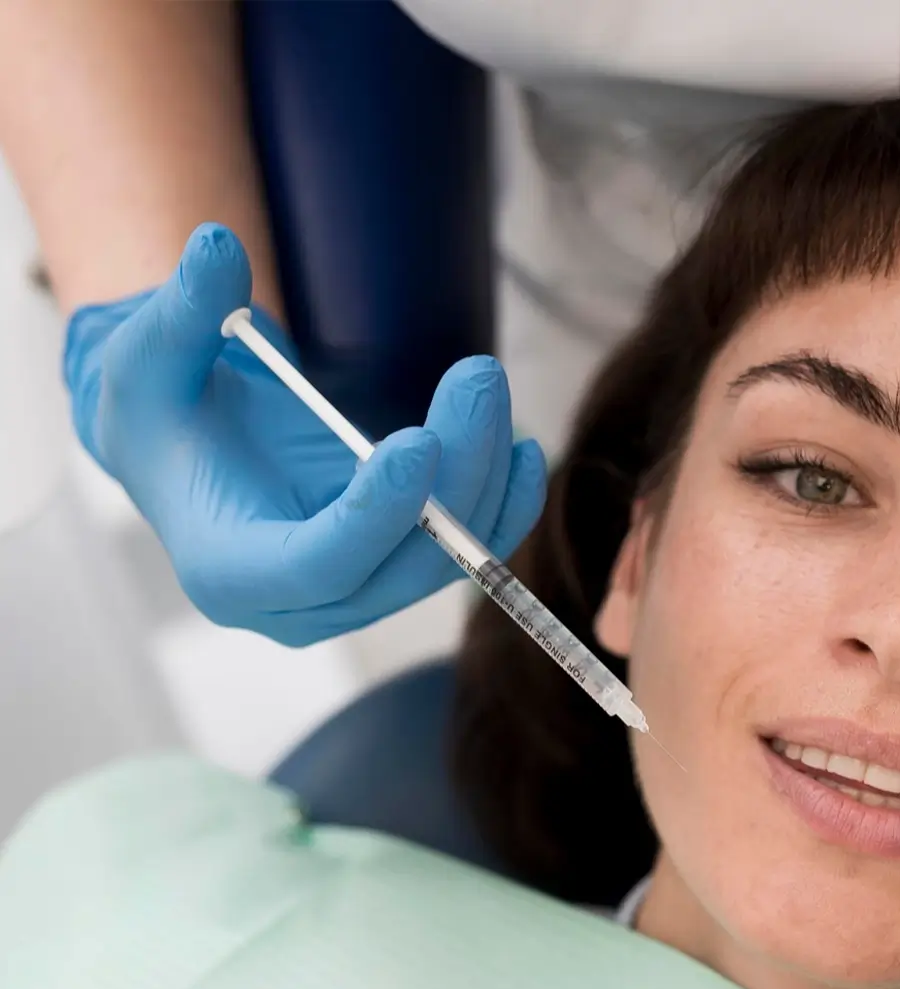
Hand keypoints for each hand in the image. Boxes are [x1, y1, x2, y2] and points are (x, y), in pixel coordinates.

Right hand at [63, 223, 547, 645]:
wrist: (185, 454)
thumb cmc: (162, 410)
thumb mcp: (149, 358)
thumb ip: (182, 311)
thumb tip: (214, 247)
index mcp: (229, 571)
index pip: (318, 566)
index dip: (376, 513)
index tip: (421, 438)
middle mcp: (298, 607)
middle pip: (401, 564)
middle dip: (456, 472)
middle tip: (478, 377)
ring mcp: (354, 597)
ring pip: (446, 558)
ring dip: (487, 475)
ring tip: (487, 388)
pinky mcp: (392, 572)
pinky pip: (464, 553)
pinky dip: (503, 504)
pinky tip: (527, 451)